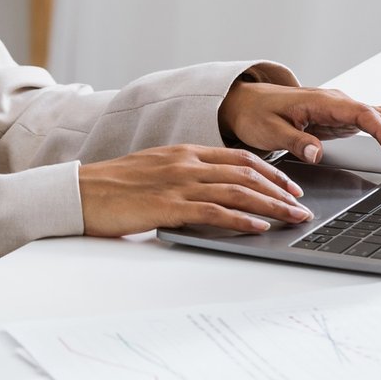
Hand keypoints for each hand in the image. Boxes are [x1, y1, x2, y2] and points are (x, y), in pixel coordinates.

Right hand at [77, 145, 311, 235]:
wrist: (79, 192)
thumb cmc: (111, 186)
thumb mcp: (152, 171)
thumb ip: (181, 175)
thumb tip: (209, 190)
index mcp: (182, 152)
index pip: (237, 157)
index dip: (269, 172)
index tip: (289, 186)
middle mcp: (184, 163)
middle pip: (245, 174)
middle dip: (279, 190)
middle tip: (301, 205)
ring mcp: (177, 183)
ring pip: (236, 191)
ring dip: (270, 206)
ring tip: (292, 218)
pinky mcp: (168, 205)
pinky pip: (214, 211)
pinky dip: (241, 219)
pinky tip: (259, 227)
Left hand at [218, 81, 380, 183]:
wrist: (246, 102)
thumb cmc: (256, 113)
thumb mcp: (269, 129)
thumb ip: (294, 141)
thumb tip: (316, 153)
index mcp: (324, 102)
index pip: (366, 115)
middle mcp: (339, 103)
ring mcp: (343, 110)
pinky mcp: (342, 120)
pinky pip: (376, 126)